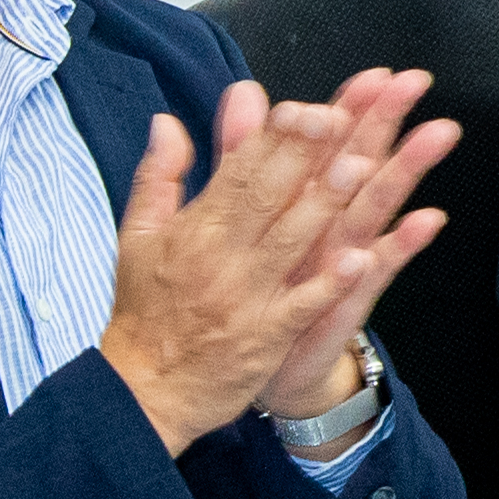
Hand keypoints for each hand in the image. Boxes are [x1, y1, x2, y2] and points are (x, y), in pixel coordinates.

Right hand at [97, 78, 455, 455]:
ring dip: (325, 203)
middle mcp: (220, 256)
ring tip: (361, 167)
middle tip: (341, 116)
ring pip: (291, 241)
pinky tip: (361, 258)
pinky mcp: (265, 337)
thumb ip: (159, 176)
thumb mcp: (136, 237)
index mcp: (194, 228)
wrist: (142, 392)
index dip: (275, 137)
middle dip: (305, 154)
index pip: (239, 170)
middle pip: (269, 195)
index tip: (307, 106)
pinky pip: (301, 305)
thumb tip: (168, 120)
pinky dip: (329, 282)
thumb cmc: (145, 310)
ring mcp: (245, 297)